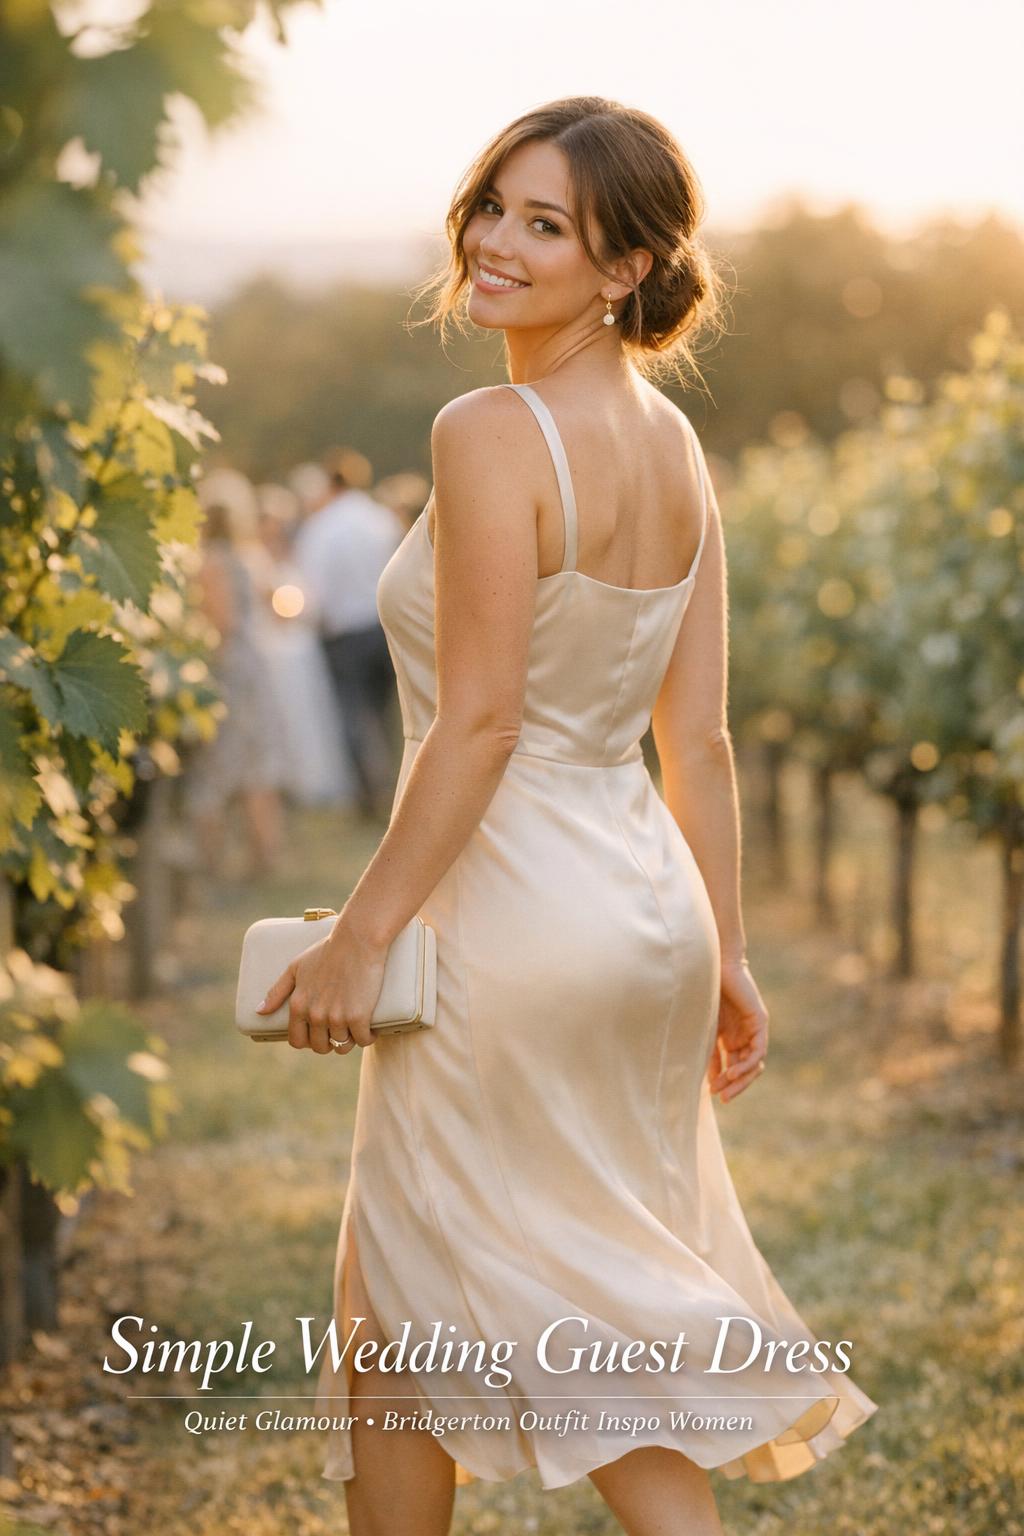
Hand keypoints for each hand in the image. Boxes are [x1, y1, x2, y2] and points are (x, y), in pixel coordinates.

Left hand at [255, 922, 389, 1055]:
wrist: (357, 940)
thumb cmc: (327, 951)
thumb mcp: (296, 968)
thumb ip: (276, 991)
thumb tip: (258, 1011)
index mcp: (299, 1005)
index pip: (297, 1041)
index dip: (307, 1041)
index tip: (318, 1034)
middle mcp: (315, 1015)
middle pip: (320, 1047)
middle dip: (329, 1042)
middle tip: (339, 1029)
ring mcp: (337, 1017)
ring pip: (342, 1046)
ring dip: (349, 1040)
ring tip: (355, 1027)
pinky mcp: (359, 1017)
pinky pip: (363, 1040)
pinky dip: (368, 1037)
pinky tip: (370, 1029)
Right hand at [707, 957, 768, 1103]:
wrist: (714, 967)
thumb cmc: (705, 992)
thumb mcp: (705, 1029)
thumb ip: (708, 1051)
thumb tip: (704, 1077)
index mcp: (731, 1037)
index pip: (732, 1066)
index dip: (723, 1082)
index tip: (711, 1094)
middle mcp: (744, 1035)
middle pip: (746, 1069)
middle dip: (735, 1086)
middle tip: (723, 1099)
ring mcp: (754, 1029)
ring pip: (754, 1063)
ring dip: (740, 1078)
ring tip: (725, 1087)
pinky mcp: (760, 1022)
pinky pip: (757, 1051)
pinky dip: (746, 1064)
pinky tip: (733, 1072)